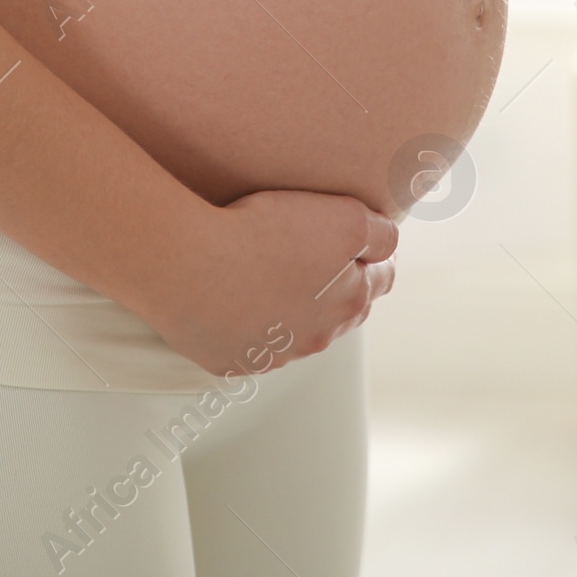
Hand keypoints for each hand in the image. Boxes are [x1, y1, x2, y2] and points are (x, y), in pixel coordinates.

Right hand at [146, 189, 397, 378]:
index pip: (382, 276)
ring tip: (275, 273)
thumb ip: (376, 231)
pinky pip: (253, 343)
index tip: (364, 240)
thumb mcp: (343, 218)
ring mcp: (274, 354)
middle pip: (345, 309)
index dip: (375, 253)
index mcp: (350, 299)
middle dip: (343, 283)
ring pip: (301, 331)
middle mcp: (318, 336)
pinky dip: (253, 323)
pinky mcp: (233, 359)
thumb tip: (386, 240)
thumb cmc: (260, 235)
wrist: (190, 266)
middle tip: (323, 255)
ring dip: (297, 307)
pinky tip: (237, 296)